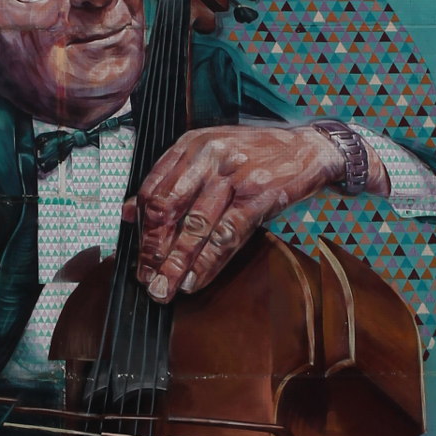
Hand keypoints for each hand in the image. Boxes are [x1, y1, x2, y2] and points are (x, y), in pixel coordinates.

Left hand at [123, 125, 389, 300]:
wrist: (308, 147)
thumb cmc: (255, 155)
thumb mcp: (207, 155)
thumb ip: (168, 180)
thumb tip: (127, 212)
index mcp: (190, 145)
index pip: (152, 191)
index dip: (142, 230)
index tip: (139, 259)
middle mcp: (207, 156)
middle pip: (167, 209)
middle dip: (153, 251)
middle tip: (148, 281)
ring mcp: (233, 175)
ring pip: (195, 226)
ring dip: (176, 263)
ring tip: (165, 289)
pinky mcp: (258, 194)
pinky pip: (227, 235)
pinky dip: (209, 262)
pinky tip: (195, 281)